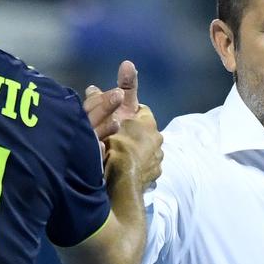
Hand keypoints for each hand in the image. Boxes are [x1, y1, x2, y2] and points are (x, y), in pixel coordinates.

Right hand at [89, 62, 160, 189]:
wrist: (122, 186)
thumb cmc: (114, 148)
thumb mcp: (108, 118)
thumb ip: (108, 98)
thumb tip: (106, 78)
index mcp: (148, 122)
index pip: (140, 109)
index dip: (126, 111)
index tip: (116, 118)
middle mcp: (158, 139)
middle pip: (142, 130)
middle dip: (131, 131)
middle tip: (114, 137)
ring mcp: (158, 159)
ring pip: (145, 149)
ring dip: (134, 150)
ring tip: (117, 155)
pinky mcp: (155, 176)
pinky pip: (145, 166)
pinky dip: (136, 166)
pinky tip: (123, 169)